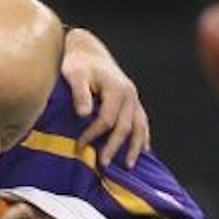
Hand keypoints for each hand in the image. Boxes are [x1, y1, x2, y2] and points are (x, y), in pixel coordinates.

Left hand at [63, 34, 150, 167]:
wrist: (88, 53)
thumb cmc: (78, 64)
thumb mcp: (75, 74)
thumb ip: (79, 93)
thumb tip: (84, 114)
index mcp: (116, 88)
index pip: (108, 119)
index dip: (94, 134)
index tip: (80, 145)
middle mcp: (130, 94)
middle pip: (126, 126)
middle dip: (115, 146)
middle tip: (103, 164)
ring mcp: (134, 99)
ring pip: (140, 126)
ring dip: (135, 147)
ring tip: (128, 165)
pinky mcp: (133, 102)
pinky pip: (142, 122)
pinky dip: (143, 137)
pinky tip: (143, 150)